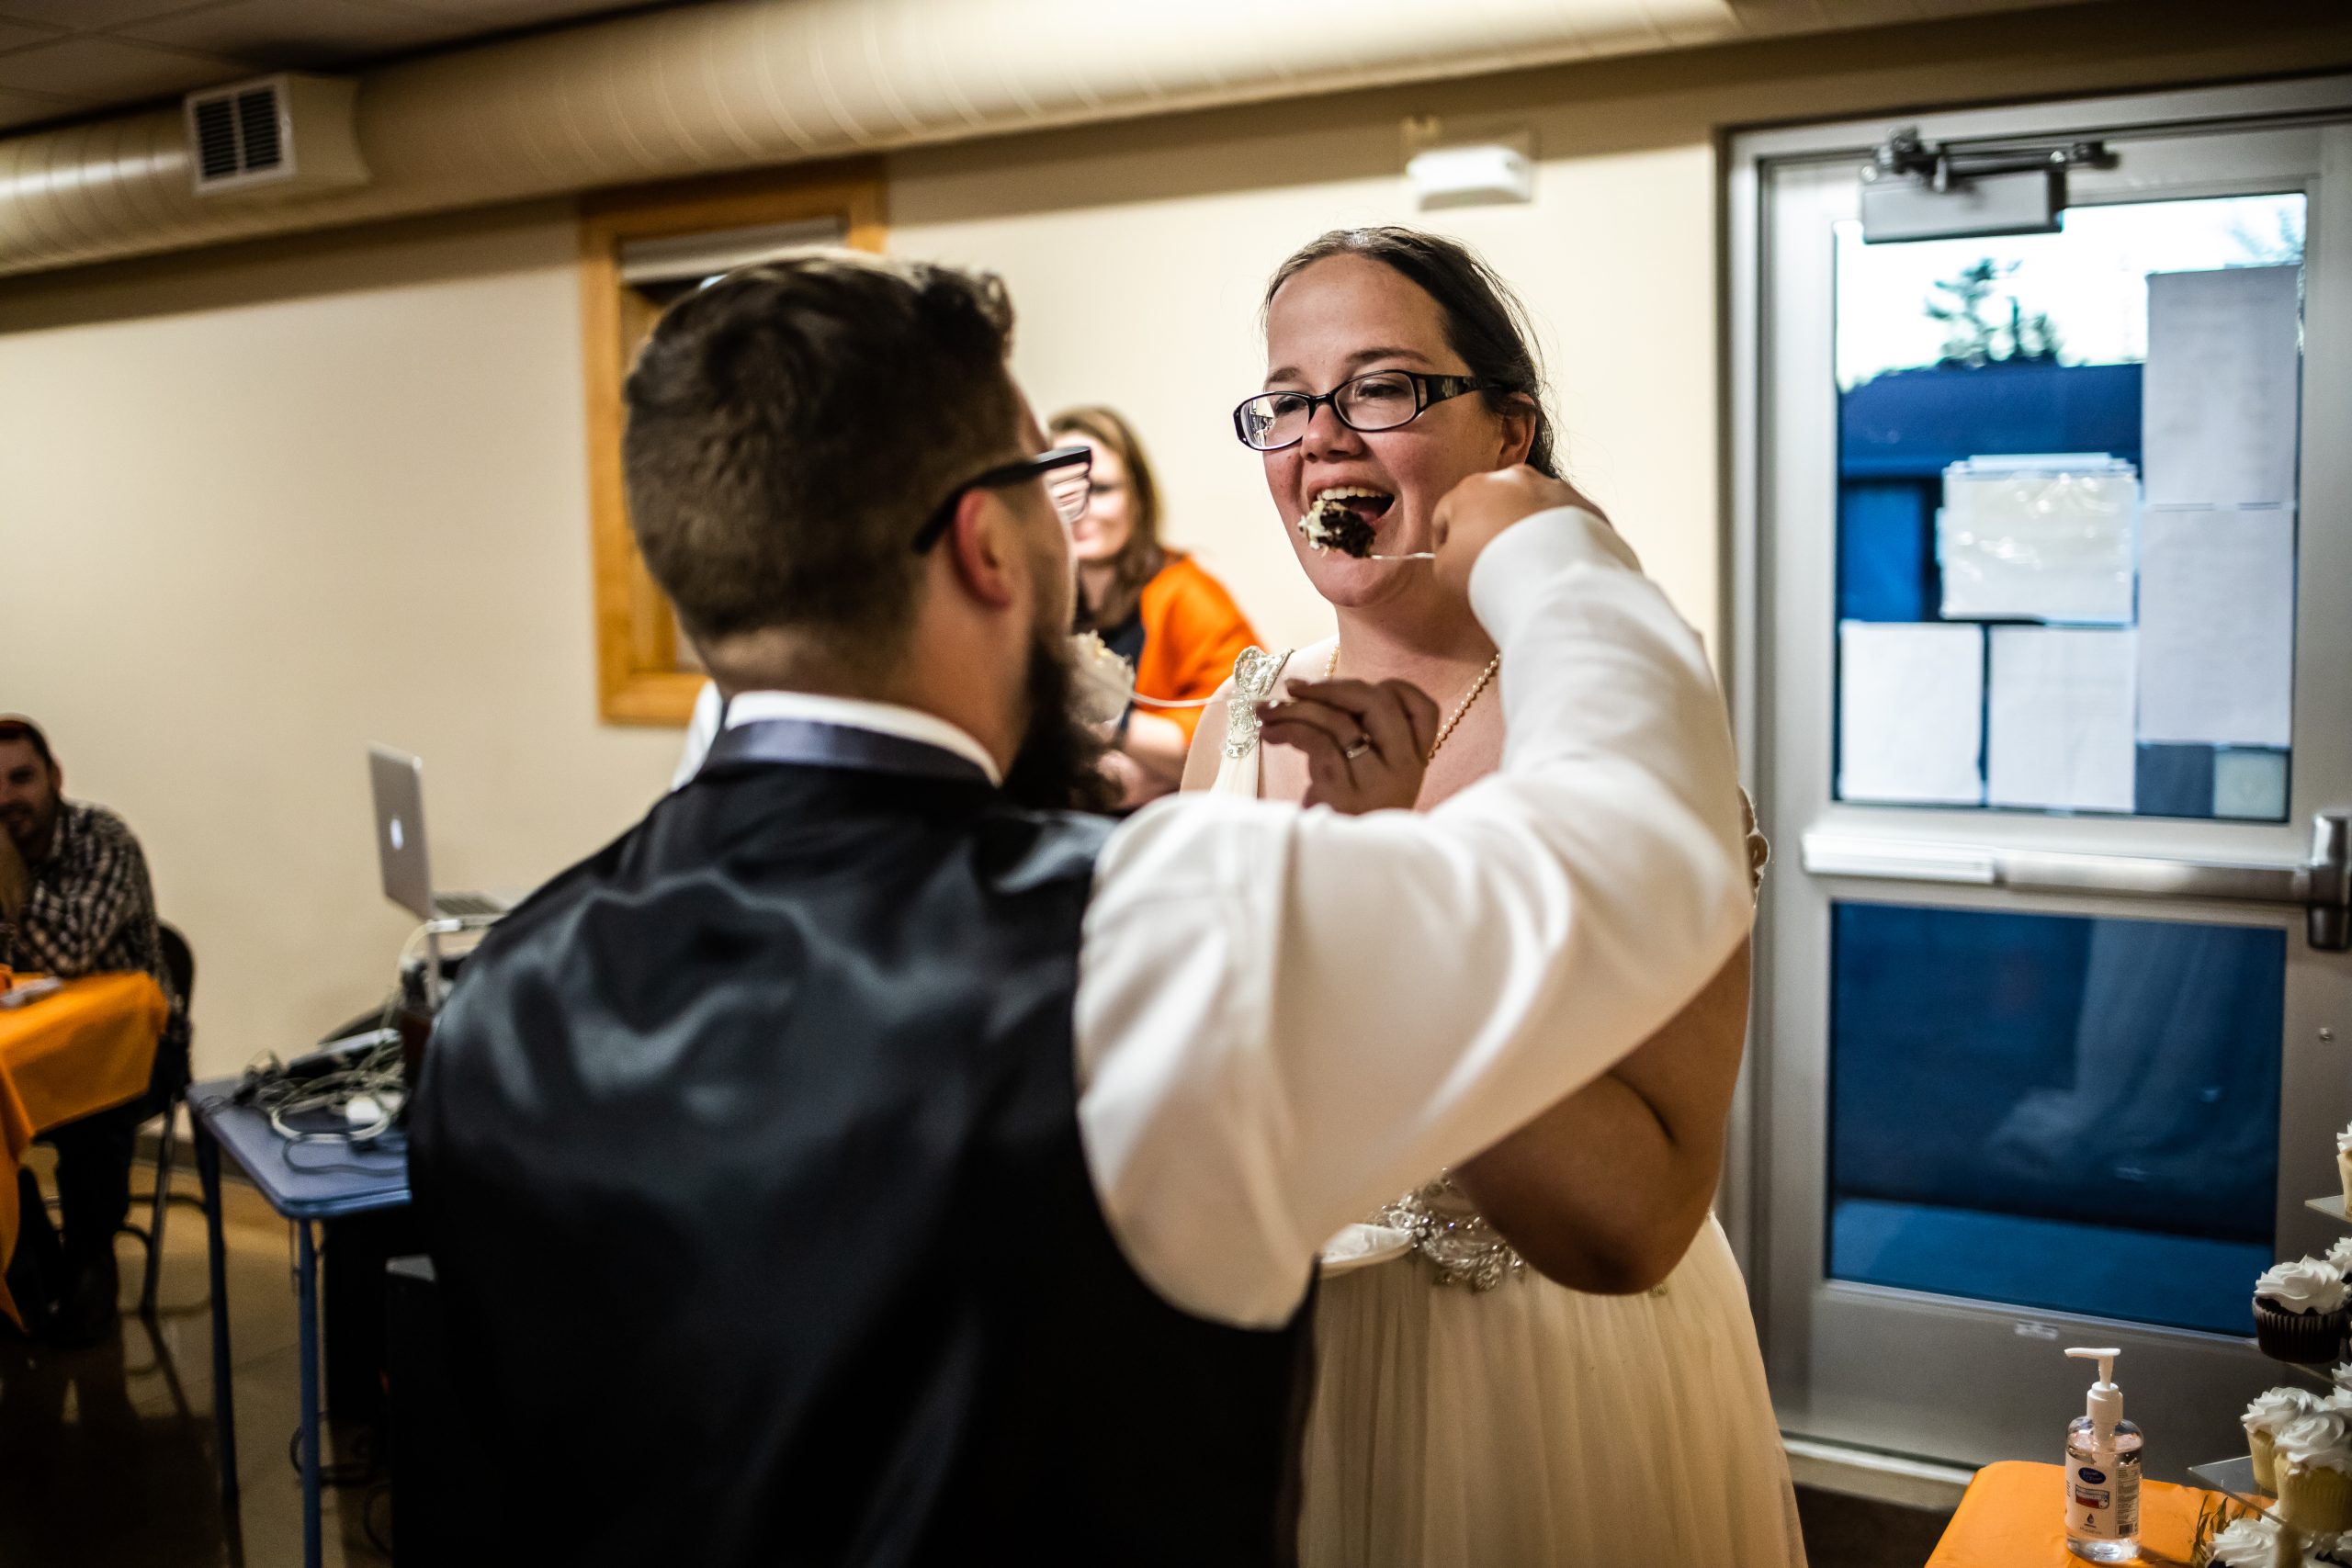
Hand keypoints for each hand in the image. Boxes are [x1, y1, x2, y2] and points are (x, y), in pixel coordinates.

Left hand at [1257, 678, 1440, 813]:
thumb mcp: (1363, 777)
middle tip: (1293, 686)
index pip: (1423, 708)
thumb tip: (1309, 688)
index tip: (1346, 688)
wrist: (1336, 871)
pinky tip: (1270, 733)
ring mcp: (1377, 782)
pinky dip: (1288, 729)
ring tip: (1265, 711)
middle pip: (1378, 703)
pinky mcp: (1344, 794)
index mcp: (1415, 762)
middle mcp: (1405, 769)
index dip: (1390, 687)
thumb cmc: (1343, 818)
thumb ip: (1360, 738)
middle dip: (1330, 686)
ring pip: (1339, 721)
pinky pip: (1318, 743)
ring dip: (1294, 708)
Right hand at [1431, 466, 1609, 598]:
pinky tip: (1554, 563)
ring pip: (1529, 509)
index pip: (1447, 515)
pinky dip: (1556, 537)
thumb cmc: (1492, 571)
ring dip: (1525, 531)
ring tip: (1528, 567)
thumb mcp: (1445, 571)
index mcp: (1470, 489)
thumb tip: (1455, 553)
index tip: (1455, 565)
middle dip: (1490, 531)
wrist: (1554, 579)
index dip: (1446, 543)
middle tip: (1493, 567)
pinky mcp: (1583, 504)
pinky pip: (1562, 520)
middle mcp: (1511, 478)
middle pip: (1491, 506)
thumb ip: (1444, 555)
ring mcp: (1551, 487)